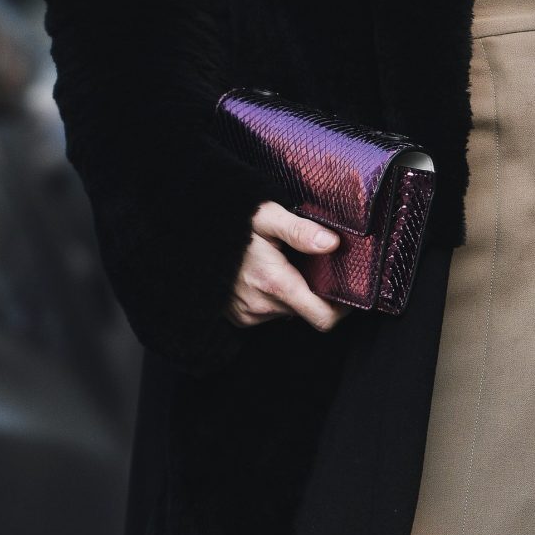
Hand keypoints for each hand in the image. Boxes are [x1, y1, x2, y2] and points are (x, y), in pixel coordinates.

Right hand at [229, 200, 346, 331]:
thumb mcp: (266, 216)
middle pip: (307, 310)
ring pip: (288, 310)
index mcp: (276, 284)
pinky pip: (268, 312)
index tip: (345, 290)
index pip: (323, 318)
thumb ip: (300, 230)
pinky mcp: (239, 317)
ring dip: (291, 292)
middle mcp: (262, 306)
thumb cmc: (228, 223)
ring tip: (282, 264)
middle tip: (309, 263)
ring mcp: (248, 314)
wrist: (189, 237)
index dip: (341, 309)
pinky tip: (264, 274)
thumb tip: (332, 242)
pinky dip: (273, 297)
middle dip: (313, 290)